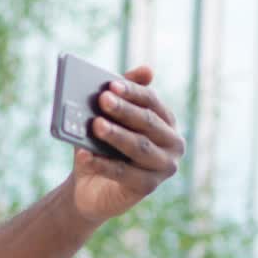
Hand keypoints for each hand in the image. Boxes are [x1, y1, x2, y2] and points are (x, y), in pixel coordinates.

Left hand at [68, 66, 184, 224]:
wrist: (91, 187)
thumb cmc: (102, 147)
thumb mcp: (107, 119)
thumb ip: (120, 95)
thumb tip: (147, 71)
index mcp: (165, 120)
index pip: (151, 101)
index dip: (132, 92)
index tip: (111, 85)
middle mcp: (173, 142)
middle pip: (147, 122)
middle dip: (124, 110)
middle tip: (102, 99)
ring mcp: (165, 166)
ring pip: (139, 147)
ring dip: (116, 135)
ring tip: (96, 125)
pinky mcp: (149, 186)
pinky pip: (123, 173)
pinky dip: (102, 164)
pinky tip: (84, 154)